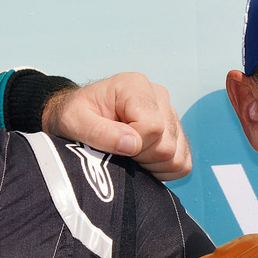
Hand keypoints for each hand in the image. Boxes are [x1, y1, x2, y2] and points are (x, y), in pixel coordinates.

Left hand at [41, 73, 190, 179]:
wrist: (79, 116)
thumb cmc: (74, 116)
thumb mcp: (74, 122)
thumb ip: (100, 132)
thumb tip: (132, 144)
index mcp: (135, 86)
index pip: (152, 127)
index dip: (133, 146)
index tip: (113, 146)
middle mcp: (159, 96)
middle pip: (167, 144)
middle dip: (141, 158)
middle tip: (119, 153)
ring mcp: (171, 114)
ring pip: (177, 157)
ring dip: (151, 166)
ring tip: (129, 156)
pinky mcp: (176, 132)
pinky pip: (183, 163)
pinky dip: (164, 170)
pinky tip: (142, 163)